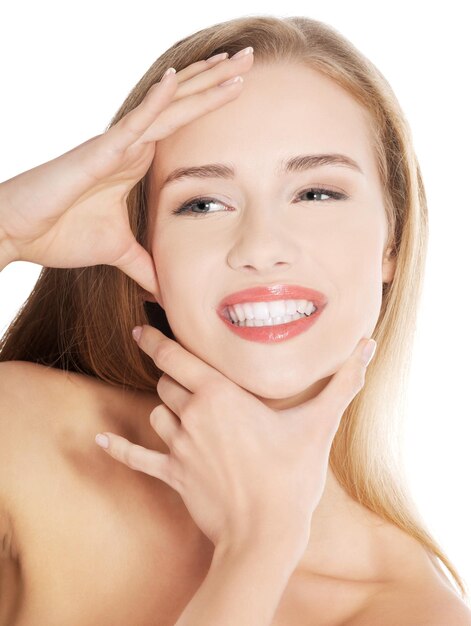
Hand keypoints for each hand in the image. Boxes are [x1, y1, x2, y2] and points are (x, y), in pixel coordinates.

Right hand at [0, 49, 252, 294]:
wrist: (17, 234)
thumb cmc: (59, 234)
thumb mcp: (119, 252)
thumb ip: (145, 264)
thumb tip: (165, 288)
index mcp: (137, 162)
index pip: (183, 126)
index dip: (211, 103)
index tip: (242, 87)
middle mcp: (130, 145)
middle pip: (182, 106)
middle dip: (216, 81)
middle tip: (250, 57)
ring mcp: (115, 145)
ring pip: (167, 107)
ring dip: (201, 83)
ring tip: (233, 60)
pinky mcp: (98, 153)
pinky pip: (132, 124)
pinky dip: (155, 102)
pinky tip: (177, 79)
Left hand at [95, 324, 376, 552]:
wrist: (266, 535)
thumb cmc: (292, 477)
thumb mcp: (319, 424)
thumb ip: (343, 383)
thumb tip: (368, 347)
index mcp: (220, 396)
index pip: (178, 358)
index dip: (158, 340)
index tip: (142, 328)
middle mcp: (192, 416)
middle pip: (168, 383)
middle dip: (173, 374)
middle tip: (180, 369)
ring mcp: (179, 447)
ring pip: (158, 413)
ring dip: (166, 407)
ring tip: (180, 407)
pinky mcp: (173, 475)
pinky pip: (138, 458)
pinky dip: (119, 448)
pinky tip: (99, 440)